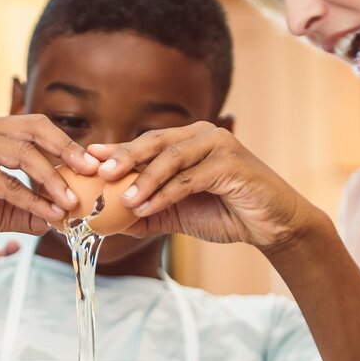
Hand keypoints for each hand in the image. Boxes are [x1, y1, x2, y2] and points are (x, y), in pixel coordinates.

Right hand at [0, 116, 94, 246]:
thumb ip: (26, 210)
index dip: (67, 144)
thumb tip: (61, 219)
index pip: (36, 127)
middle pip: (35, 128)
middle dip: (69, 150)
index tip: (93, 165)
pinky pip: (4, 181)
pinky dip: (29, 199)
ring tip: (73, 201)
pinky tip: (47, 214)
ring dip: (53, 178)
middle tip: (93, 172)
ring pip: (23, 153)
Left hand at [91, 124, 314, 248]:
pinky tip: (146, 206)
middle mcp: (203, 135)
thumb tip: (110, 221)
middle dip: (125, 156)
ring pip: (172, 158)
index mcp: (188, 140)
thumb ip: (148, 212)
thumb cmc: (226, 213)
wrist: (271, 225)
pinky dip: (166, 193)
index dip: (117, 149)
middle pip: (155, 142)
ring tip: (123, 198)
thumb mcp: (178, 214)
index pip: (147, 142)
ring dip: (145, 178)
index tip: (88, 159)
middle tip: (99, 172)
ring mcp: (219, 146)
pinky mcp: (232, 164)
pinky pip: (190, 178)